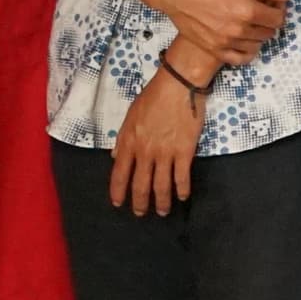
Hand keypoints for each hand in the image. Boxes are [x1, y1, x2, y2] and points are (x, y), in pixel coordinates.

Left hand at [108, 65, 205, 215]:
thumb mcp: (130, 116)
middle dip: (140, 203)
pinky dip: (182, 190)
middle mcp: (145, 152)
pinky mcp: (184, 152)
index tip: (118, 203)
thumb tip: (116, 158)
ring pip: (161, 186)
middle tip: (141, 214)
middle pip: (140, 185)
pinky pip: (182, 177)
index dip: (118, 191)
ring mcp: (165, 153)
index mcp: (129, 142)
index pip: (119, 173)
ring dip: (162, 202)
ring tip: (163, 211)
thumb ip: (123, 140)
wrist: (178, 86)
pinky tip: (182, 197)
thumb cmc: (153, 97)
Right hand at [142, 0, 284, 64]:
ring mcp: (226, 43)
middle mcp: (239, 30)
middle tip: (260, 10)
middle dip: (269, 21)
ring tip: (250, 22)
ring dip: (258, 35)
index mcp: (247, 10)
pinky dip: (247, 52)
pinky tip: (244, 41)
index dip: (279, 9)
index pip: (278, 18)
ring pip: (256, 45)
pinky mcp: (214, 50)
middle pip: (268, 32)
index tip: (273, 2)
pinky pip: (239, 59)